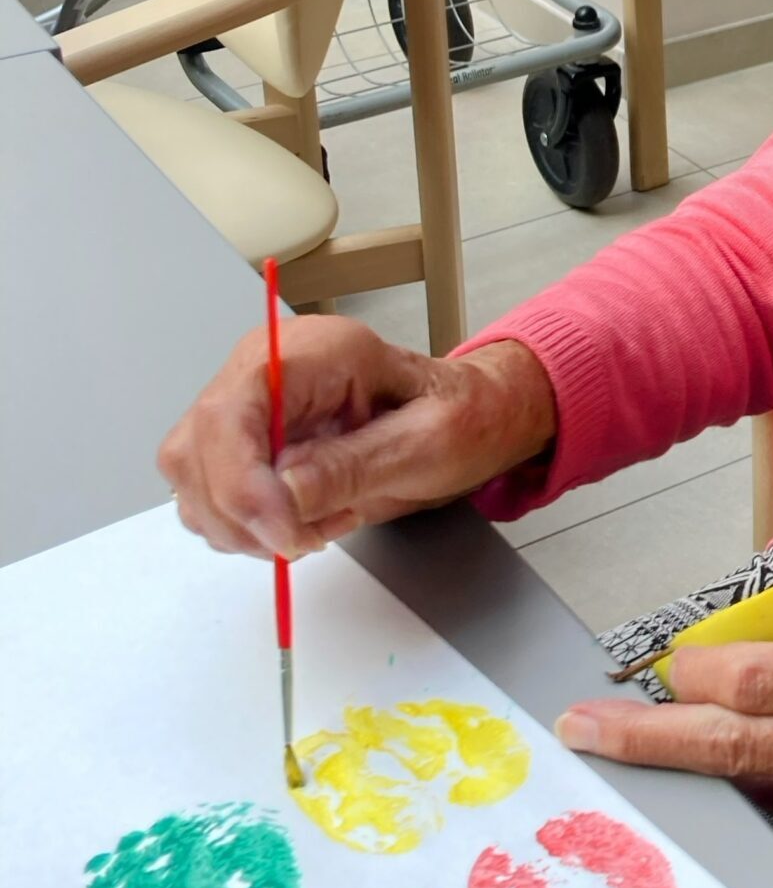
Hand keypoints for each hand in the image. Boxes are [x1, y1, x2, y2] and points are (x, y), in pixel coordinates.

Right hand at [159, 319, 556, 561]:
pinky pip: (212, 500)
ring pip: (193, 482)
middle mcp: (263, 372)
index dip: (241, 481)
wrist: (464, 417)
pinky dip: (250, 529)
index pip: (231, 411)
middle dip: (244, 512)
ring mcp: (248, 409)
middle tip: (311, 536)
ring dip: (248, 527)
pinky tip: (307, 520)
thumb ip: (353, 466)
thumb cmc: (456, 414)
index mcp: (312, 352)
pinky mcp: (244, 447)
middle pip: (195, 450)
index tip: (283, 530)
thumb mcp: (426, 441)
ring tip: (323, 521)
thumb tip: (283, 495)